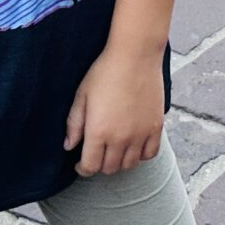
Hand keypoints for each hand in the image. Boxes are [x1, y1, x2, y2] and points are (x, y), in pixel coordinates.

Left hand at [65, 47, 162, 176]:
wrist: (135, 55)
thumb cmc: (105, 71)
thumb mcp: (82, 95)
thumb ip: (74, 124)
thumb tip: (69, 147)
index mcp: (98, 131)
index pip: (90, 167)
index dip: (82, 169)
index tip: (80, 163)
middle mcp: (120, 138)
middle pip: (110, 169)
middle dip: (100, 164)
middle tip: (96, 153)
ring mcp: (140, 134)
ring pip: (129, 165)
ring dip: (119, 161)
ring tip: (114, 149)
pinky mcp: (156, 127)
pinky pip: (150, 154)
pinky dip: (140, 155)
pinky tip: (133, 145)